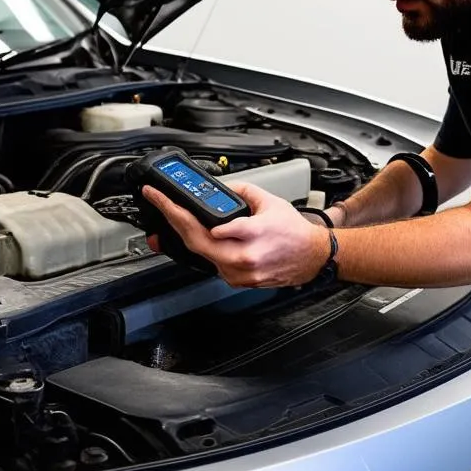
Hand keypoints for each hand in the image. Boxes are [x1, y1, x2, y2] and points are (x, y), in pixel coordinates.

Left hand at [141, 182, 330, 287]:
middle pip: (198, 242)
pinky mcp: (239, 281)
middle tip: (160, 204)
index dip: (186, 215)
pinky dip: (203, 249)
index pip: (216, 227)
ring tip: (171, 216)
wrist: (311, 256)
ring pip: (202, 254)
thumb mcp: (270, 201)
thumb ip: (243, 191)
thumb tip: (223, 189)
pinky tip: (195, 236)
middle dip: (174, 220)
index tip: (168, 201)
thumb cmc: (295, 232)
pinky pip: (212, 264)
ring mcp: (240, 273)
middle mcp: (245, 257)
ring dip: (185, 234)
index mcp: (253, 234)